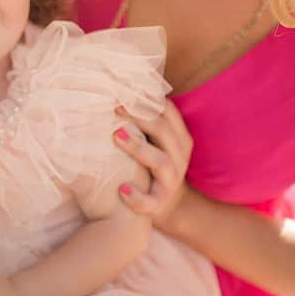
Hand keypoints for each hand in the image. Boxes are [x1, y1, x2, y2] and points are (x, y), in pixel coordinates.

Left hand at [113, 98, 191, 226]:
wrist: (170, 206)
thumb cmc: (155, 164)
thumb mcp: (157, 141)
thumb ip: (146, 120)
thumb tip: (120, 90)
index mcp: (179, 139)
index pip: (168, 112)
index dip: (148, 100)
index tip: (124, 89)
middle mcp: (178, 158)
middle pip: (164, 131)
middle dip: (140, 117)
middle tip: (115, 107)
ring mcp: (171, 181)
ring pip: (160, 162)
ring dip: (138, 147)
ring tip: (116, 135)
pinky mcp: (160, 203)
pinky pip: (152, 201)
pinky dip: (138, 197)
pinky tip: (123, 190)